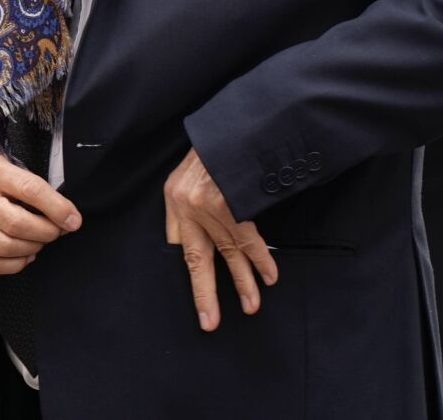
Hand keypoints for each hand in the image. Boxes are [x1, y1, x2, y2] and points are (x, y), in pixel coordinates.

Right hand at [0, 149, 81, 275]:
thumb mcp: (3, 165)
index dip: (57, 208)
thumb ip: (30, 185)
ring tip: (40, 241)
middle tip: (57, 232)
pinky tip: (25, 255)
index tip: (74, 220)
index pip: (30, 189)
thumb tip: (65, 214)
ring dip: (33, 248)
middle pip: (18, 224)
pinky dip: (16, 264)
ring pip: (7, 247)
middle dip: (46, 232)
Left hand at [163, 148, 276, 331]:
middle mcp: (188, 204)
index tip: (196, 295)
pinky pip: (249, 240)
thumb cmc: (215, 145)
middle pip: (197, 259)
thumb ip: (190, 202)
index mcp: (173, 196)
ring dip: (243, 282)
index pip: (177, 244)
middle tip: (210, 321)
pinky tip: (269, 277)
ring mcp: (211, 205)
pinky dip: (261, 260)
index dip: (189, 269)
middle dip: (205, 292)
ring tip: (251, 306)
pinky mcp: (235, 203)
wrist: (236, 122)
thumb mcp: (190, 169)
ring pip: (229, 253)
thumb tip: (199, 235)